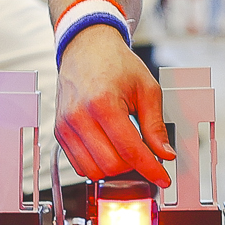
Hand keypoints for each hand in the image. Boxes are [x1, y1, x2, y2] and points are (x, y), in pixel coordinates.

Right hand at [54, 30, 172, 184]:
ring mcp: (66, 126)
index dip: (151, 169)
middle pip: (111, 165)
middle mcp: (79, 116)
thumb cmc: (115, 63)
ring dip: (114, 167)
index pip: (130, 151)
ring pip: (93, 170)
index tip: (162, 177)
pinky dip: (97, 164)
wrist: (86, 47)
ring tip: (126, 150)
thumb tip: (164, 153)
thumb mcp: (146, 89)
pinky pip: (79, 165)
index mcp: (103, 103)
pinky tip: (109, 149)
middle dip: (133, 166)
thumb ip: (155, 125)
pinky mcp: (60, 132)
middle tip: (145, 154)